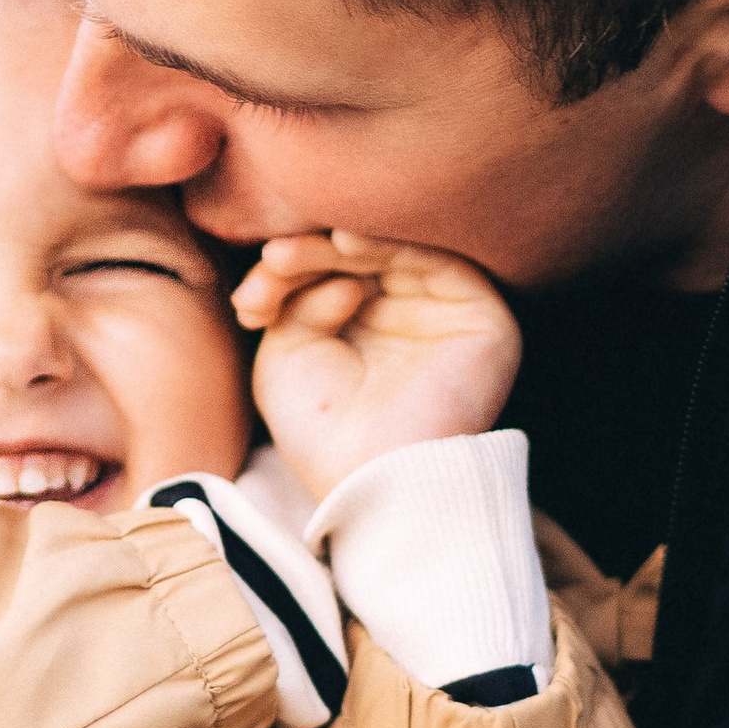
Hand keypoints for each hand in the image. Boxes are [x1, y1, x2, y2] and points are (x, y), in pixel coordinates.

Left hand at [233, 229, 520, 498]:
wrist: (369, 483)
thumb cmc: (326, 434)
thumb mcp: (287, 352)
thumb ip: (296, 294)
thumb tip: (325, 255)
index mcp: (368, 324)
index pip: (330, 269)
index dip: (286, 268)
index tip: (248, 301)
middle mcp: (410, 313)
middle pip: (358, 254)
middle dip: (302, 255)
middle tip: (266, 270)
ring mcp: (445, 312)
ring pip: (391, 248)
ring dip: (331, 245)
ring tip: (283, 257)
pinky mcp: (480, 316)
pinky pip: (438, 260)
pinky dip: (388, 244)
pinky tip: (341, 244)